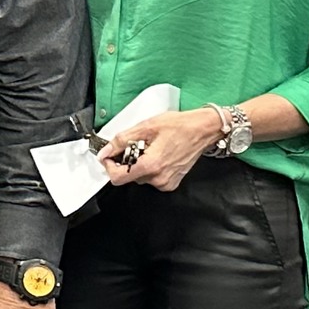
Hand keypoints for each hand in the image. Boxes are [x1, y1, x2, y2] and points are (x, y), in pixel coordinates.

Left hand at [99, 108, 220, 192]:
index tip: (109, 156)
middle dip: (126, 161)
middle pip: (128, 176)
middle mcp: (159, 178)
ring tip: (150, 148)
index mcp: (151, 165)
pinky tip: (158, 154)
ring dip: (139, 163)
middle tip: (135, 145)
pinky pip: (152, 178)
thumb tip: (104, 151)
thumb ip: (121, 141)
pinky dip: (150, 167)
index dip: (109, 166)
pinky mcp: (172, 183)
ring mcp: (166, 182)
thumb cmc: (179, 126)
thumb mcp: (146, 127)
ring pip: (140, 177)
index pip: (117, 178)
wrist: (203, 130)